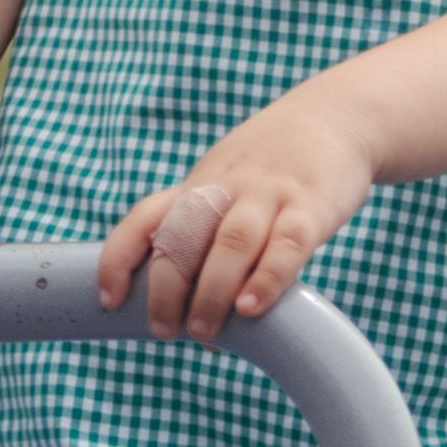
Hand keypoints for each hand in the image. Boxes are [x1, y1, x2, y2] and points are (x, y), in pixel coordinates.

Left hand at [97, 91, 379, 340]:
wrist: (337, 115)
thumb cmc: (274, 167)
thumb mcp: (227, 186)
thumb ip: (209, 241)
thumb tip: (196, 320)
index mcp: (199, 186)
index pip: (146, 217)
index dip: (121, 256)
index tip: (108, 298)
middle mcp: (227, 188)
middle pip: (184, 235)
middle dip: (166, 287)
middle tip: (162, 330)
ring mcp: (269, 194)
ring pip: (231, 242)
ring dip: (211, 290)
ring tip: (202, 331)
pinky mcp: (313, 205)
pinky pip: (288, 244)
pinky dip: (267, 278)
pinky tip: (251, 308)